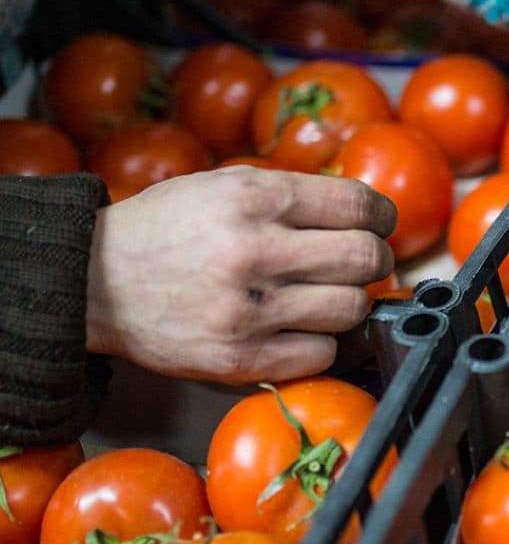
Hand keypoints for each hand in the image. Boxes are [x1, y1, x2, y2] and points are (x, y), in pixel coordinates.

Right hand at [86, 166, 396, 383]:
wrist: (92, 282)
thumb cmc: (166, 228)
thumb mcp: (224, 186)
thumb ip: (292, 197)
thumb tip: (366, 217)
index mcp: (254, 197)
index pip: (359, 206)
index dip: (381, 218)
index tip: (378, 226)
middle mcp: (254, 249)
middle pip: (366, 258)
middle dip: (374, 260)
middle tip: (360, 265)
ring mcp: (247, 309)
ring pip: (351, 309)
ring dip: (349, 304)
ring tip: (325, 297)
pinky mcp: (238, 358)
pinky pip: (321, 354)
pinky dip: (321, 344)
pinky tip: (299, 330)